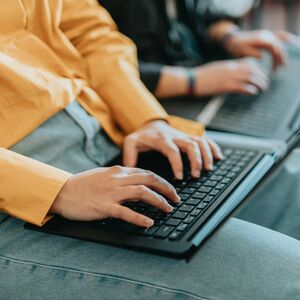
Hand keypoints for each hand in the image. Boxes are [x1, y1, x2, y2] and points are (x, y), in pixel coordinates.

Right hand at [50, 166, 179, 226]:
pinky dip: (139, 217)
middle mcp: (118, 179)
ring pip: (142, 193)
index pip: (146, 173)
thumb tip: (138, 185)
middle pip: (149, 180)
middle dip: (166, 189)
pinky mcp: (104, 206)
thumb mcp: (104, 175)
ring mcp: (111, 192)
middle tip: (176, 199)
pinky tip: (149, 223)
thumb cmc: (82, 184)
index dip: (161, 181)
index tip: (170, 189)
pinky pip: (126, 212)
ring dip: (158, 201)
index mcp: (118, 171)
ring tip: (168, 209)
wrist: (62, 191)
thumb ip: (121, 179)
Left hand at [123, 120, 222, 179]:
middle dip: (196, 160)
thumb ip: (129, 155)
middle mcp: (176, 137)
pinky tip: (218, 157)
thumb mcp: (130, 142)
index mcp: (162, 140)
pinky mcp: (190, 136)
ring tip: (208, 169)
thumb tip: (130, 170)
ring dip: (207, 155)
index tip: (180, 177)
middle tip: (197, 175)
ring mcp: (184, 136)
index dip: (177, 164)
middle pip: (191, 145)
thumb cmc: (142, 135)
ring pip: (200, 142)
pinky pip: (205, 139)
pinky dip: (213, 147)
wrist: (150, 122)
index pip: (172, 151)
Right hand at [194, 59, 268, 96]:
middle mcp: (231, 69)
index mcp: (228, 64)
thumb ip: (226, 70)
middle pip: (252, 70)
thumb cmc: (201, 77)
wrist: (192, 79)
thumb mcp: (215, 69)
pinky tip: (253, 93)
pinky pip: (243, 87)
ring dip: (259, 83)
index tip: (260, 75)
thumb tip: (232, 74)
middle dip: (261, 77)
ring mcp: (229, 77)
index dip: (257, 69)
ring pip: (250, 78)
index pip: (248, 63)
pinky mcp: (226, 86)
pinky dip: (250, 90)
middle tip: (265, 83)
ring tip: (262, 88)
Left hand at [224, 30, 286, 69]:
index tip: (275, 68)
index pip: (274, 48)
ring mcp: (266, 34)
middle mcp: (266, 34)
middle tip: (279, 69)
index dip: (277, 58)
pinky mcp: (265, 36)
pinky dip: (282, 42)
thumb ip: (252, 53)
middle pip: (278, 46)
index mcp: (261, 39)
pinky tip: (285, 48)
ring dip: (280, 54)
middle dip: (280, 57)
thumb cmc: (236, 47)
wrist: (232, 40)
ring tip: (280, 66)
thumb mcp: (242, 52)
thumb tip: (262, 56)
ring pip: (278, 44)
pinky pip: (277, 38)